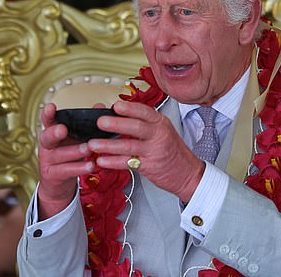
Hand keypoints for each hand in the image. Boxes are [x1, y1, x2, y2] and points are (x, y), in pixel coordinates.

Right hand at [36, 103, 93, 218]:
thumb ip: (86, 123)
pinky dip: (78, 168)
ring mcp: (48, 161)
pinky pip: (65, 171)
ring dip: (74, 151)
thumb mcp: (76, 139)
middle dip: (54, 133)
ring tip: (88, 149)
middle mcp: (47, 145)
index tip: (51, 107)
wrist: (58, 186)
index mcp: (52, 132)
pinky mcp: (53, 175)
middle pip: (47, 137)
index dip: (47, 114)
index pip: (47, 121)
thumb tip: (100, 106)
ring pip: (59, 155)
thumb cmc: (69, 156)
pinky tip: (90, 166)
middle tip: (63, 129)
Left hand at [88, 100, 204, 202]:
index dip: (129, 108)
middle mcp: (158, 135)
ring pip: (129, 146)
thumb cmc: (170, 150)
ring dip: (108, 145)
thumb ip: (140, 123)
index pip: (144, 111)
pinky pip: (128, 163)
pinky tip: (102, 160)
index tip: (115, 105)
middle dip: (115, 123)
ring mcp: (155, 151)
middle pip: (135, 126)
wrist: (188, 174)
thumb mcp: (161, 131)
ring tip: (93, 144)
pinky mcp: (150, 166)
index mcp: (160, 123)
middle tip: (99, 122)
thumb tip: (113, 114)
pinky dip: (113, 162)